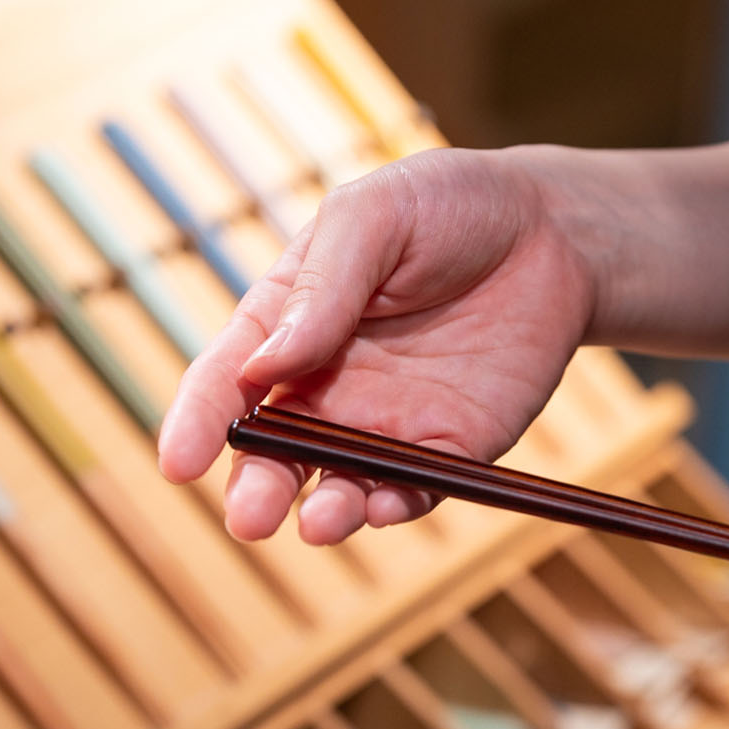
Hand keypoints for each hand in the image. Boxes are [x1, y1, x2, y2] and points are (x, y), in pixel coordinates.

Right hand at [157, 147, 594, 543]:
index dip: (196, 422)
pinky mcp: (451, 445)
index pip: (227, 378)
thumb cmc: (447, 208)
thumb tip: (268, 363)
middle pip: (276, 448)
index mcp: (288, 322)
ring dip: (326, 507)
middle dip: (258, 486)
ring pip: (341, 480)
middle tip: (249, 517)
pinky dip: (397, 503)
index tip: (177, 464)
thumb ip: (322, 288)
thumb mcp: (373, 219)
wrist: (551, 232)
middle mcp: (328, 383)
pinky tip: (384, 505)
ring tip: (320, 520)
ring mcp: (388, 420)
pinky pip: (416, 486)